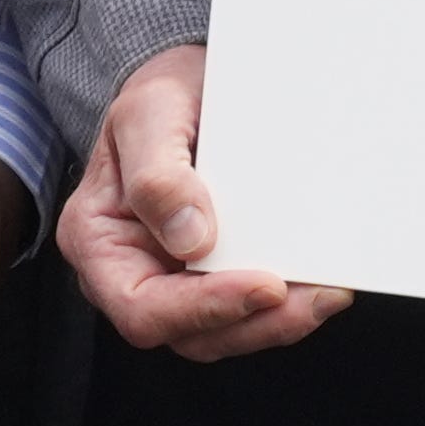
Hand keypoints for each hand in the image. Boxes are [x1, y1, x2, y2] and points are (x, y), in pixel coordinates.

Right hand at [57, 44, 347, 359]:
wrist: (189, 91)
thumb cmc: (159, 100)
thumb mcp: (147, 113)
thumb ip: (157, 174)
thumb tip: (190, 239)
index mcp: (96, 240)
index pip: (140, 305)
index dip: (202, 308)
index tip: (264, 285)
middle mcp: (132, 272)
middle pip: (190, 334)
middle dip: (256, 323)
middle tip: (317, 297)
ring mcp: (176, 281)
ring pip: (226, 332)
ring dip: (280, 322)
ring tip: (328, 292)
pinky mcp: (217, 277)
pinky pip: (249, 311)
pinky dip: (287, 305)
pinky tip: (320, 283)